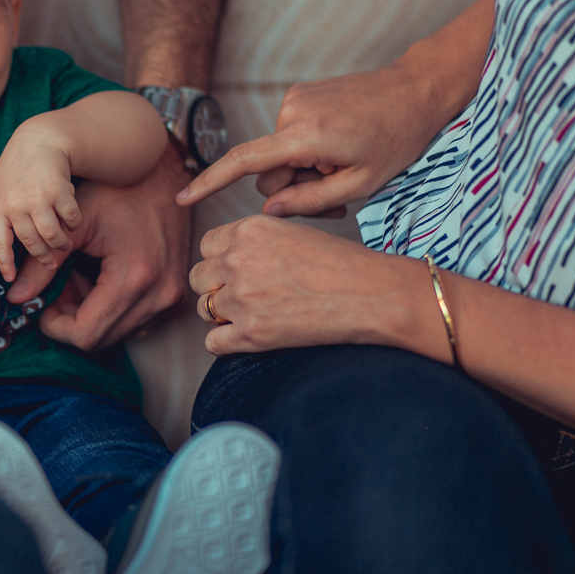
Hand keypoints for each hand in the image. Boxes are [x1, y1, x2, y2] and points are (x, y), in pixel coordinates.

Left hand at [0, 123, 80, 281]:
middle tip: (50, 262)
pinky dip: (74, 225)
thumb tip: (6, 246)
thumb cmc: (19, 167)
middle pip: (31, 242)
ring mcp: (38, 198)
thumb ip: (4, 213)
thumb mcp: (2, 187)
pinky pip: (70, 219)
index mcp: (0, 205)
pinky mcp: (59, 192)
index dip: (5, 262)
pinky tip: (73, 223)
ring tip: (63, 246)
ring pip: (52, 235)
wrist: (40, 140)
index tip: (9, 279)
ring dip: (61, 245)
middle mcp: (17, 204)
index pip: (0, 241)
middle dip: (42, 257)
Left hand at [7, 144, 190, 350]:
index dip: (56, 326)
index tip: (41, 309)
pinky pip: (137, 320)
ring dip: (92, 315)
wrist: (164, 174)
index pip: (87, 333)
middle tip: (58, 290)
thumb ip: (42, 265)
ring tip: (79, 278)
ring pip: (119, 332)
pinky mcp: (175, 294)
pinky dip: (112, 309)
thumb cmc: (117, 191)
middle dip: (72, 320)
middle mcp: (159, 293)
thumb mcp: (75, 225)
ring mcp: (171, 296)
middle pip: (102, 338)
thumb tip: (15, 297)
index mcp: (135, 275)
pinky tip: (100, 279)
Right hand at [175, 62, 448, 216]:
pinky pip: (290, 137)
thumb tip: (270, 209)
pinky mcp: (300, 95)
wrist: (416, 88)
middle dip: (293, 186)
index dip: (210, 183)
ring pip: (280, 155)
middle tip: (336, 193)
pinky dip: (308, 150)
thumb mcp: (362, 183)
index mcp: (305, 136)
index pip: (244, 162)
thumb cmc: (397, 139)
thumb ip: (311, 201)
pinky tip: (340, 146)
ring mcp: (294, 100)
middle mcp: (291, 112)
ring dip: (305, 169)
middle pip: (268, 170)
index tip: (182, 199)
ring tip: (343, 166)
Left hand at [189, 214, 449, 359]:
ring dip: (223, 315)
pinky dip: (228, 343)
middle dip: (217, 287)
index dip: (221, 260)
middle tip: (246, 295)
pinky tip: (251, 336)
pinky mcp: (252, 333)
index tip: (239, 270)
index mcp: (248, 230)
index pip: (206, 246)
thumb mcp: (292, 232)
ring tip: (256, 314)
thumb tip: (227, 256)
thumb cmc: (342, 264)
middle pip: (199, 277)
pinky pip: (213, 343)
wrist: (375, 295)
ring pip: (204, 310)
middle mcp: (238, 260)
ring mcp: (242, 297)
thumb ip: (254, 241)